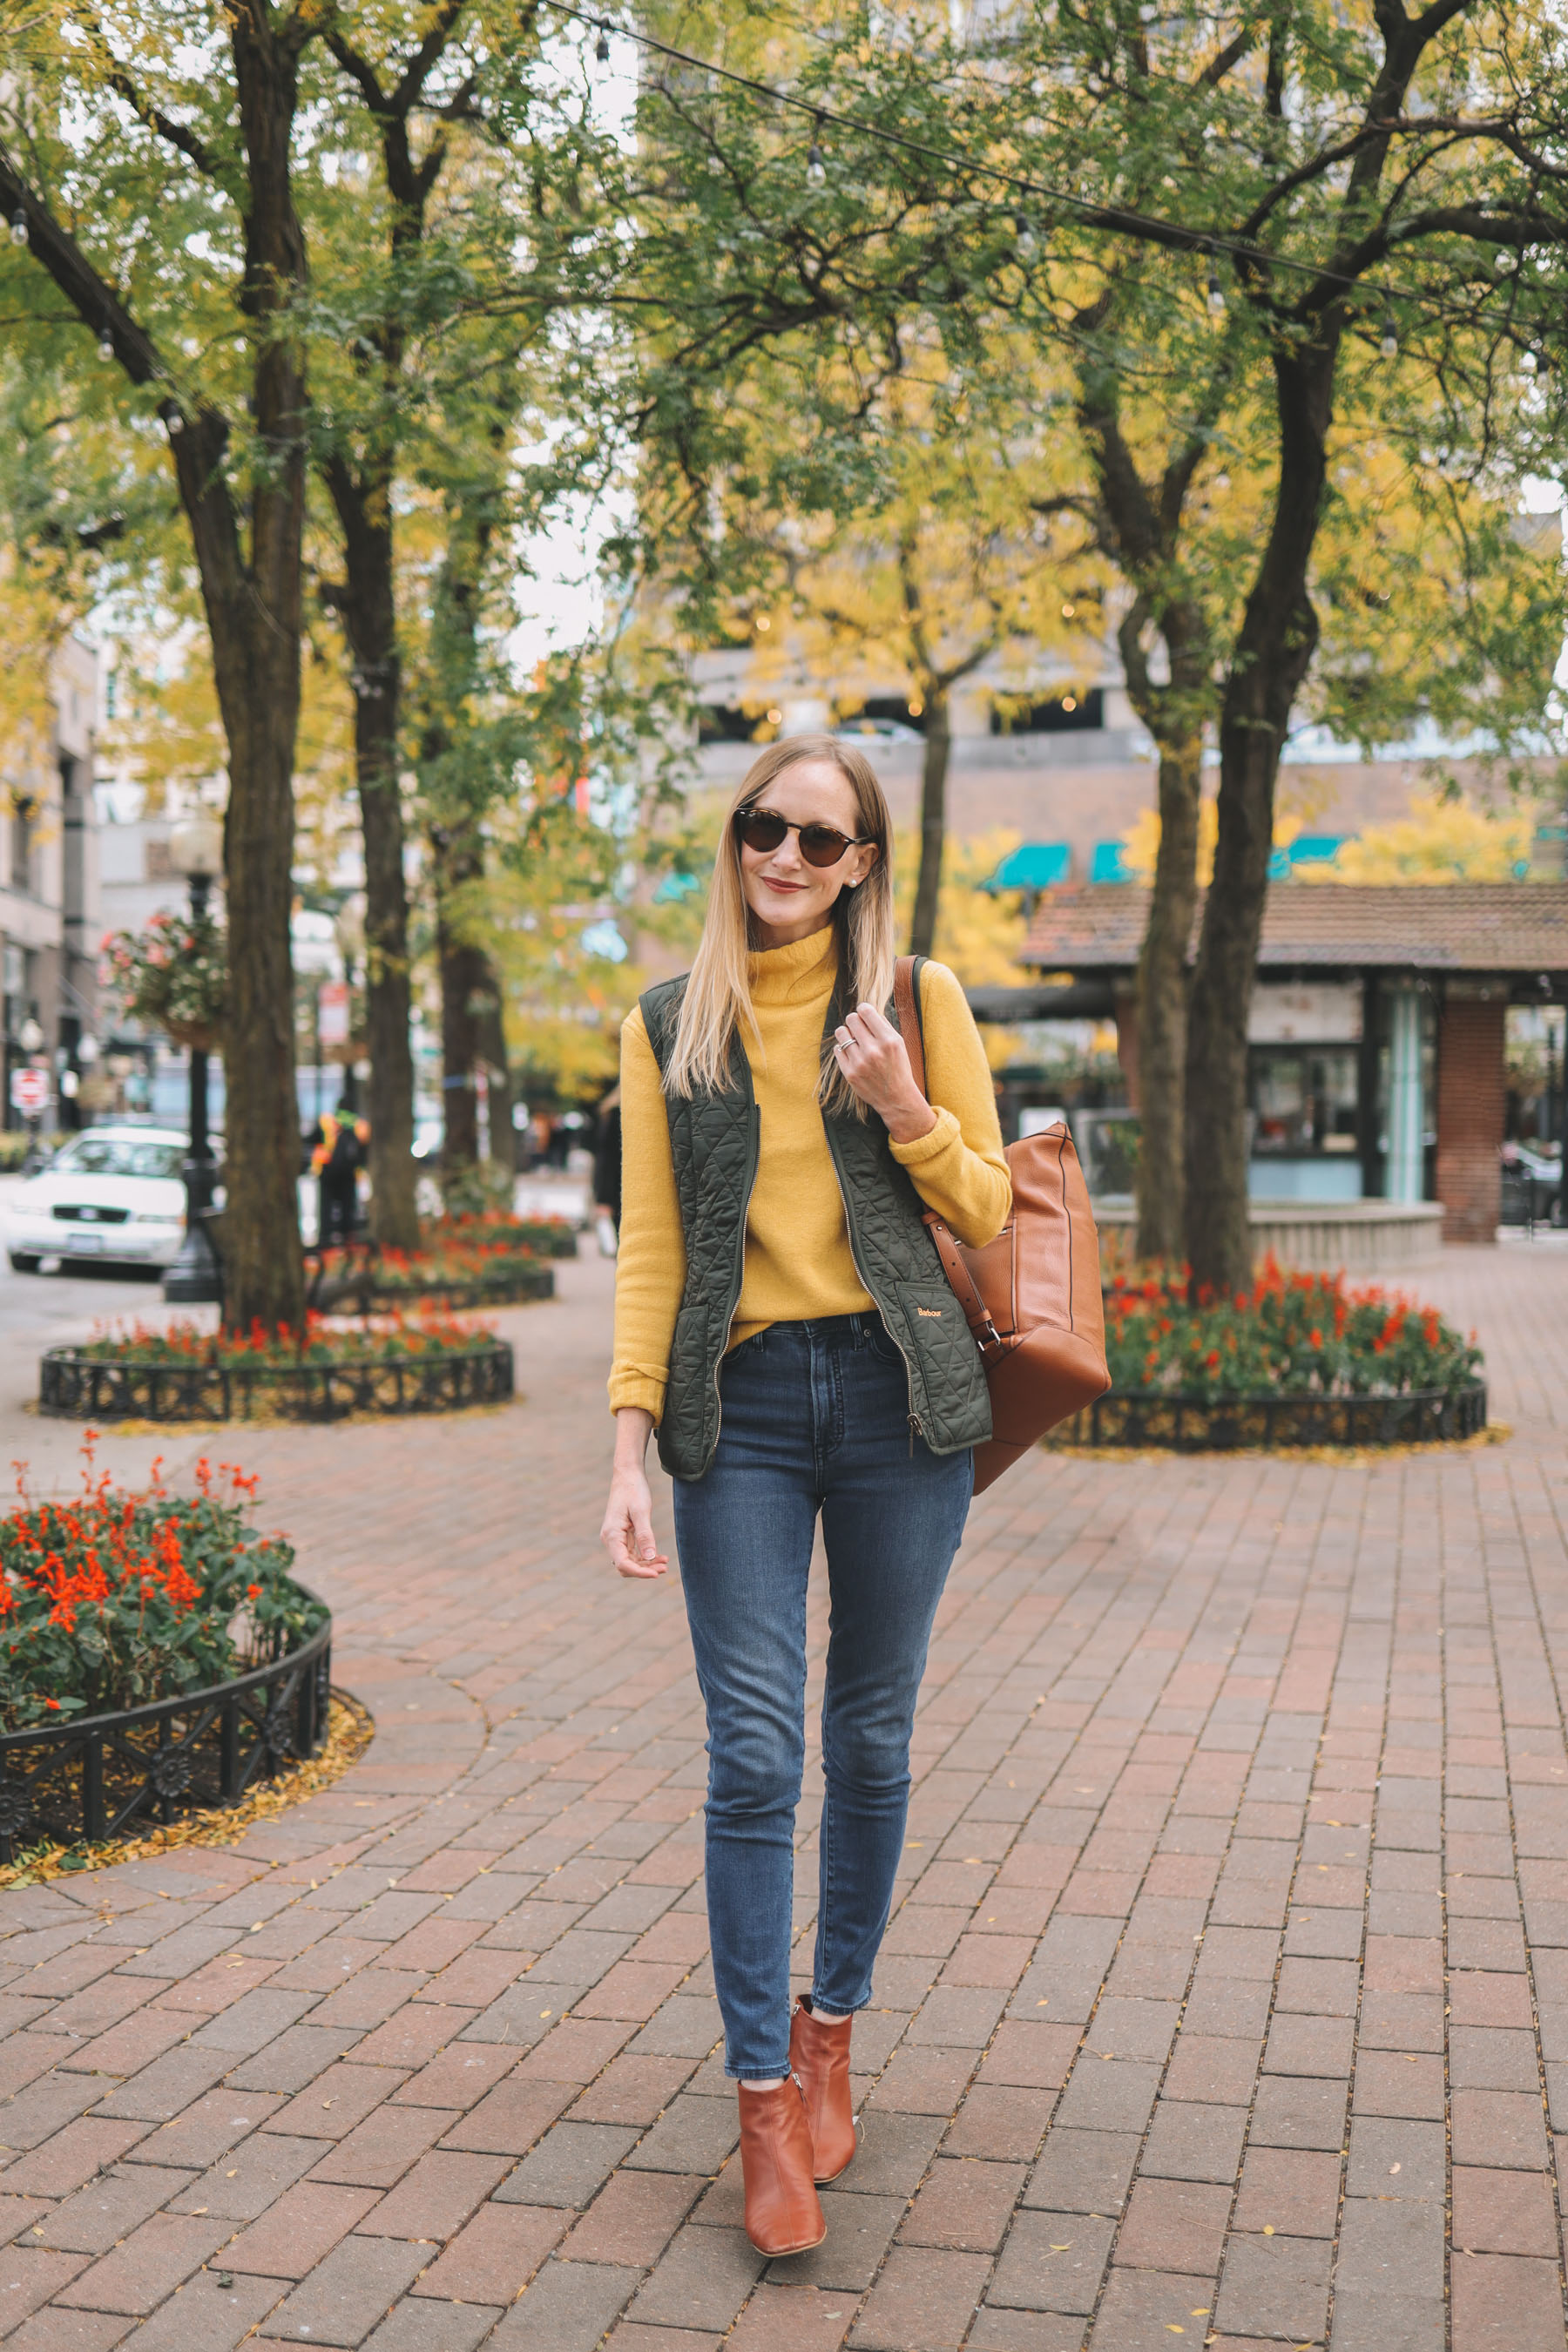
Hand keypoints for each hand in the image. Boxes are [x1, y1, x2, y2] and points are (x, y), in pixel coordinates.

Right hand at [601, 1409, 668, 1579]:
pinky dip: (645, 1556)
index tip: (657, 1573)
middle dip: (644, 1570)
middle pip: (626, 1565)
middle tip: (665, 1567)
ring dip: (646, 1564)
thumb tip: (651, 1557)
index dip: (640, 1572)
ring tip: (665, 1562)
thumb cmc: (634, 1489)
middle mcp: (610, 1539)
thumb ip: (645, 1535)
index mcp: (611, 1534)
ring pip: (629, 1561)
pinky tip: (659, 1556)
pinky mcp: (622, 1535)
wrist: (628, 1474)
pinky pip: (632, 1553)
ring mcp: (616, 1538)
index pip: (622, 1563)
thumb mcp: (641, 1512)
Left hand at [832, 1002, 936, 1144]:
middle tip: (859, 1027)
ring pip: (841, 1032)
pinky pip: (837, 1049)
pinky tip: (852, 1052)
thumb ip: (883, 1025)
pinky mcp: (849, 1073)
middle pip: (851, 1019)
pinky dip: (843, 1048)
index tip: (864, 1013)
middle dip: (855, 1020)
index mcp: (888, 1040)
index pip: (866, 1011)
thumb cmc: (898, 1068)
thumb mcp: (899, 1044)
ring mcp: (859, 1063)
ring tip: (854, 1039)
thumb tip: (867, 1010)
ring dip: (847, 1033)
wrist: (896, 1098)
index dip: (863, 1009)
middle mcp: (873, 1050)